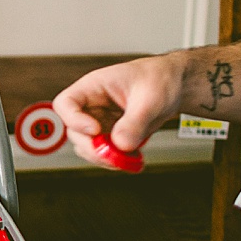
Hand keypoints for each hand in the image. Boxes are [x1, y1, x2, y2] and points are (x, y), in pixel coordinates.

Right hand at [52, 53, 186, 164]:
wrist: (174, 86)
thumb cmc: (159, 79)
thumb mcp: (150, 98)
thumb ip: (135, 121)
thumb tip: (121, 144)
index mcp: (94, 87)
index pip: (66, 103)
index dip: (73, 119)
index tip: (95, 130)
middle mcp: (93, 106)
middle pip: (75, 131)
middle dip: (92, 147)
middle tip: (114, 155)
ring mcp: (101, 122)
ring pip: (88, 146)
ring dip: (104, 157)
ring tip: (128, 159)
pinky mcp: (112, 136)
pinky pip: (105, 153)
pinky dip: (117, 161)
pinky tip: (134, 160)